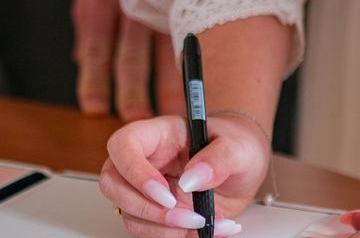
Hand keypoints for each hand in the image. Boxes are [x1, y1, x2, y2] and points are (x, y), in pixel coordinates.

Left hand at [72, 0, 182, 120]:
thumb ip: (87, 23)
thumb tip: (80, 59)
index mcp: (102, 4)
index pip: (97, 48)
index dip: (93, 80)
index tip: (94, 108)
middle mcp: (130, 9)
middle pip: (130, 57)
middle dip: (133, 91)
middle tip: (139, 120)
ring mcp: (155, 5)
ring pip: (160, 51)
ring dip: (163, 85)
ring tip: (168, 113)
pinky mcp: (175, 0)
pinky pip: (186, 33)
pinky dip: (189, 59)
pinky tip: (196, 79)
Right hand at [99, 113, 269, 236]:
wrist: (245, 167)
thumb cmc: (237, 145)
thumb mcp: (238, 147)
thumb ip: (218, 159)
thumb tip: (193, 178)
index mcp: (161, 133)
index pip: (124, 144)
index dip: (135, 171)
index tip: (167, 194)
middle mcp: (148, 159)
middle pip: (113, 183)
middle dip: (146, 208)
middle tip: (185, 216)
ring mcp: (148, 187)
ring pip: (129, 213)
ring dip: (164, 228)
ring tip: (204, 221)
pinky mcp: (157, 210)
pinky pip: (149, 230)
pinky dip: (176, 237)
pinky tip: (207, 227)